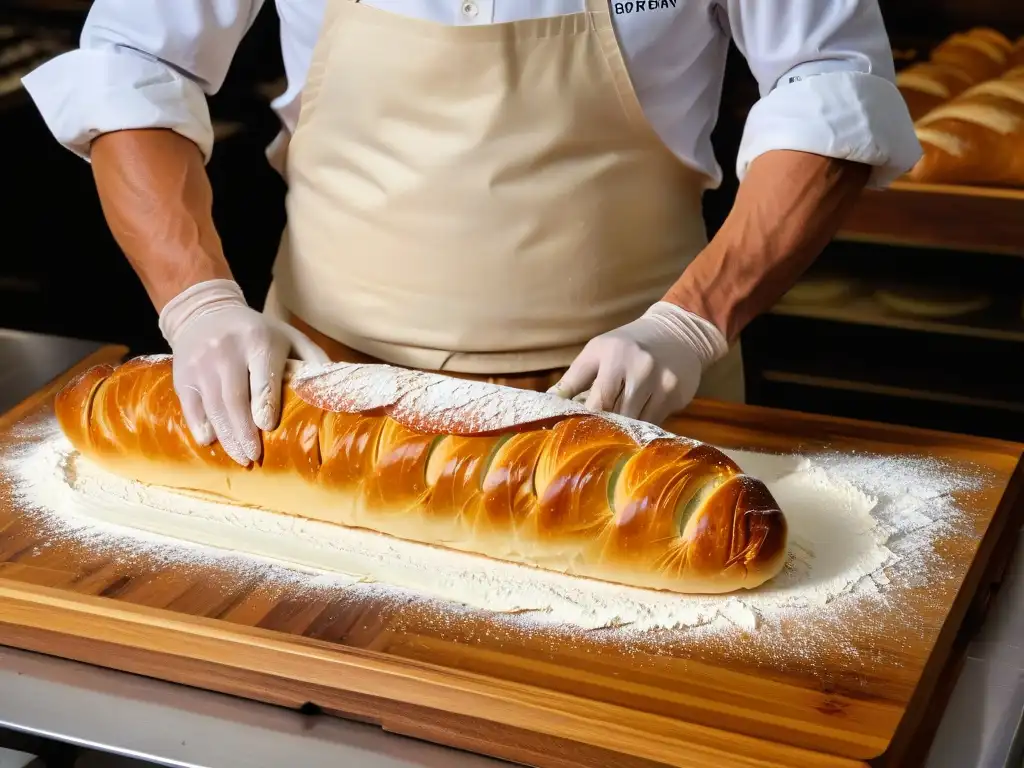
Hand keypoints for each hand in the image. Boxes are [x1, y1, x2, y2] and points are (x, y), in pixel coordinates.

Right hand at [159, 279, 329, 465]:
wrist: (206, 312)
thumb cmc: (258, 332)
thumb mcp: (289, 336)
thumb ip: (313, 360)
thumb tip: (336, 390)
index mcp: (258, 341)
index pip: (261, 377)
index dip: (264, 404)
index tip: (268, 427)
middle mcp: (226, 350)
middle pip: (234, 398)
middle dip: (244, 432)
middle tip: (254, 456)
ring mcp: (200, 363)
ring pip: (212, 406)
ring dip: (226, 436)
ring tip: (240, 456)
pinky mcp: (182, 374)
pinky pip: (190, 405)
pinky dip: (200, 426)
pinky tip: (211, 442)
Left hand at [548, 302, 727, 424]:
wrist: (677, 332)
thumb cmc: (626, 345)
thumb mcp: (597, 352)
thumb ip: (572, 379)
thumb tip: (548, 403)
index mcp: (614, 355)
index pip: (598, 400)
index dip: (587, 420)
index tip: (576, 431)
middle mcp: (641, 367)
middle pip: (618, 415)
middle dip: (606, 427)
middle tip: (594, 438)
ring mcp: (662, 382)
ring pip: (637, 422)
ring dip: (625, 429)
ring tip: (615, 432)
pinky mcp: (677, 395)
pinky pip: (654, 421)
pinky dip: (643, 424)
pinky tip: (639, 419)